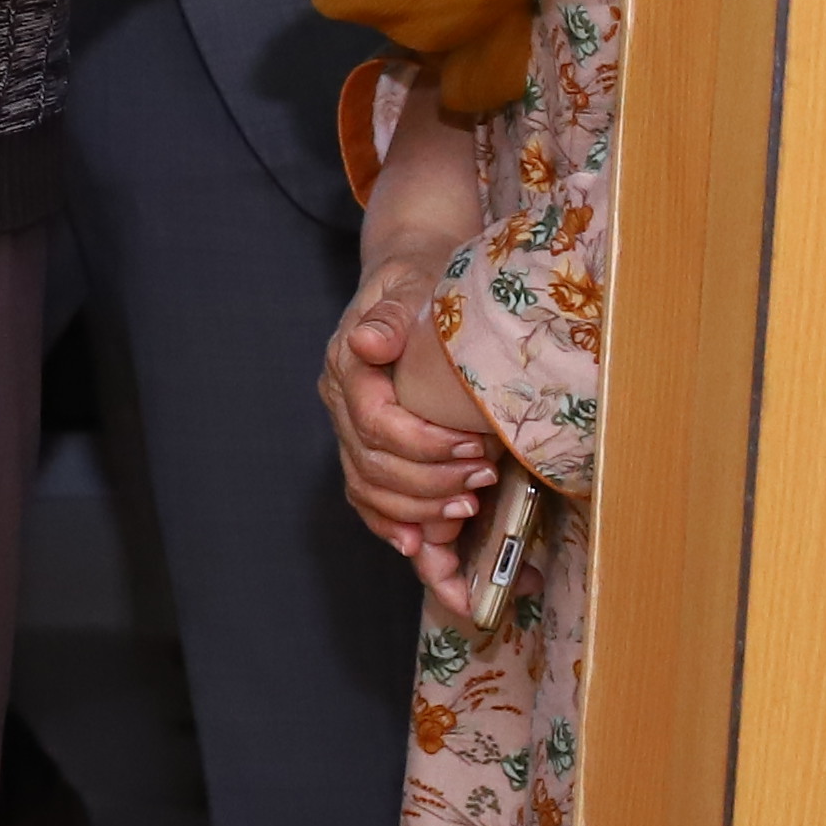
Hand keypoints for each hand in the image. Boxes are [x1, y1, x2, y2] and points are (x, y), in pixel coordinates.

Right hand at [320, 254, 512, 612]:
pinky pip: (370, 499)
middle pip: (372, 468)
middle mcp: (342, 405)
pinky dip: (394, 526)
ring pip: (370, 491)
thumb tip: (370, 343)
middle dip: (431, 485)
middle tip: (483, 480)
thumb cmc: (421, 281)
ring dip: (420, 511)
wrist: (412, 276)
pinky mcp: (370, 447)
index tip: (475, 450)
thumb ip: (389, 317)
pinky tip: (422, 548)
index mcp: (349, 367)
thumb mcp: (411, 285)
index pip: (376, 425)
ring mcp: (351, 430)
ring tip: (470, 508)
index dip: (424, 448)